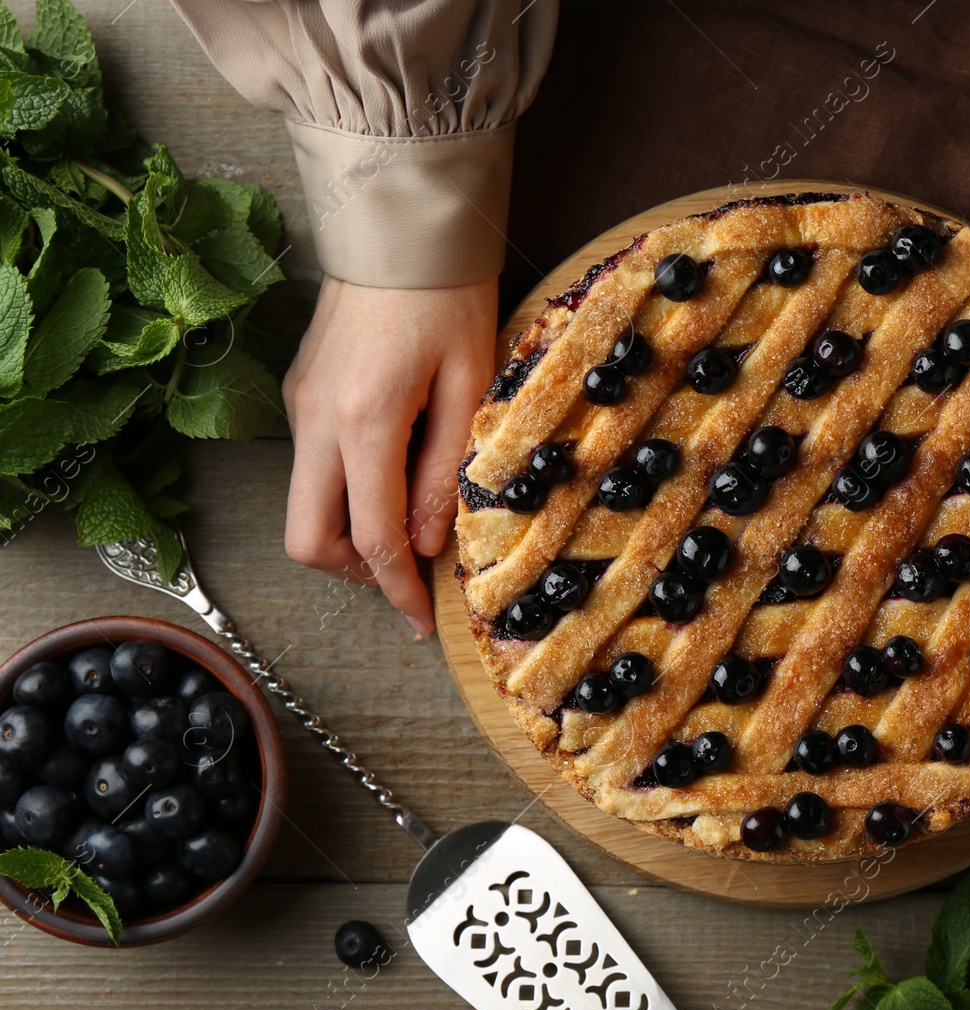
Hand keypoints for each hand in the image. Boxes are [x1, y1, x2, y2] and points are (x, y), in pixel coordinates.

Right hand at [281, 276, 496, 633]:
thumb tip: (427, 543)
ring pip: (304, 508)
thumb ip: (445, 471)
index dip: (397, 590)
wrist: (399, 228)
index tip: (422, 620)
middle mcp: (314, 421)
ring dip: (348, 535)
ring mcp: (298, 408)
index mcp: (362, 422)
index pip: (370, 539)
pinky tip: (394, 476)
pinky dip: (345, 492)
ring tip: (408, 526)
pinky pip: (312, 468)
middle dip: (356, 573)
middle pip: (308, 539)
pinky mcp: (299, 394)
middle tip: (408, 575)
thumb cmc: (448, 297)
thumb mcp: (468, 386)